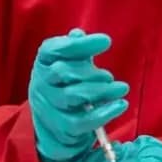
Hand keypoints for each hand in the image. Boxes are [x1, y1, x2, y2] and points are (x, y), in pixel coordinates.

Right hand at [28, 29, 128, 161]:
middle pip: (62, 72)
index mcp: (44, 61)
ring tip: (121, 88)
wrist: (54, 118)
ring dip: (100, 91)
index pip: (54, 49)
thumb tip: (78, 34)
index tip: (106, 41)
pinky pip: (80, 122)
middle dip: (90, 72)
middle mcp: (41, 82)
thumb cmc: (67, 81)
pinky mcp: (60, 127)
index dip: (80, 45)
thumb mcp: (70, 61)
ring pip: (72, 97)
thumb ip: (76, 48)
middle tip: (108, 76)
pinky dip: (104, 113)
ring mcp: (48, 106)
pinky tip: (120, 105)